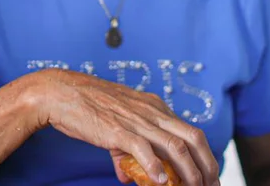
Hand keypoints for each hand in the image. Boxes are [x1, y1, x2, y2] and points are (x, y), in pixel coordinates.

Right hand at [32, 70, 220, 185]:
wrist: (59, 93)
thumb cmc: (85, 106)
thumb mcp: (114, 125)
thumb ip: (126, 151)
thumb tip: (129, 176)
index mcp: (154, 107)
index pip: (191, 131)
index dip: (205, 155)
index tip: (209, 174)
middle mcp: (151, 111)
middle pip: (193, 138)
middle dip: (207, 165)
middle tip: (210, 185)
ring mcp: (136, 120)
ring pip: (175, 147)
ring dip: (188, 172)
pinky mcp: (118, 130)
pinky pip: (144, 150)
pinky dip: (156, 168)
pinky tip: (160, 183)